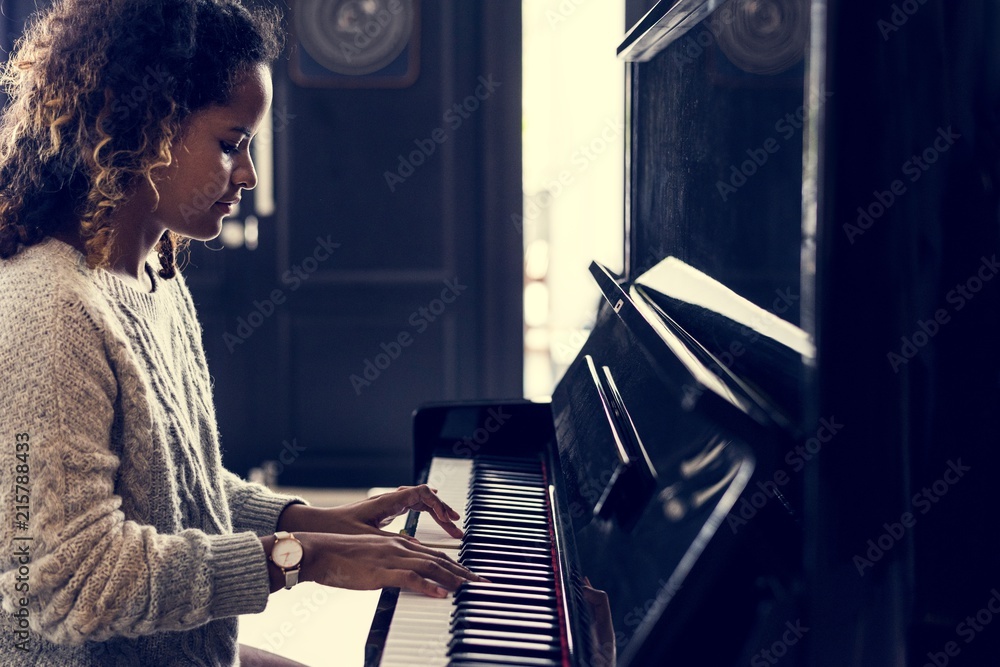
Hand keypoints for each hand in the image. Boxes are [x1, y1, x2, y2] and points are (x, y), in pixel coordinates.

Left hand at [278, 485, 463, 539]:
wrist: (313, 528)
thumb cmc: (335, 531)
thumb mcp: (366, 539)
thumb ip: (392, 542)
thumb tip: (418, 548)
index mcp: (386, 502)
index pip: (421, 494)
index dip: (439, 507)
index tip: (451, 522)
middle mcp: (387, 500)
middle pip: (423, 496)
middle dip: (442, 510)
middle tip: (456, 526)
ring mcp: (384, 505)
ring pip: (416, 501)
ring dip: (433, 511)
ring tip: (449, 523)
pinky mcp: (380, 513)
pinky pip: (408, 507)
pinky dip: (422, 512)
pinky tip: (428, 520)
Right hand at [295, 532, 479, 596]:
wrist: (318, 551)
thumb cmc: (341, 558)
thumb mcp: (372, 559)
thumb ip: (391, 564)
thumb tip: (405, 576)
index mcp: (398, 544)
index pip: (435, 554)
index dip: (457, 564)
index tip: (473, 576)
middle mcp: (399, 547)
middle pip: (440, 559)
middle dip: (464, 572)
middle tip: (483, 584)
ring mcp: (391, 557)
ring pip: (430, 566)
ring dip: (453, 578)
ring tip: (471, 588)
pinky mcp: (380, 571)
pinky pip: (410, 578)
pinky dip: (429, 585)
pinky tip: (443, 593)